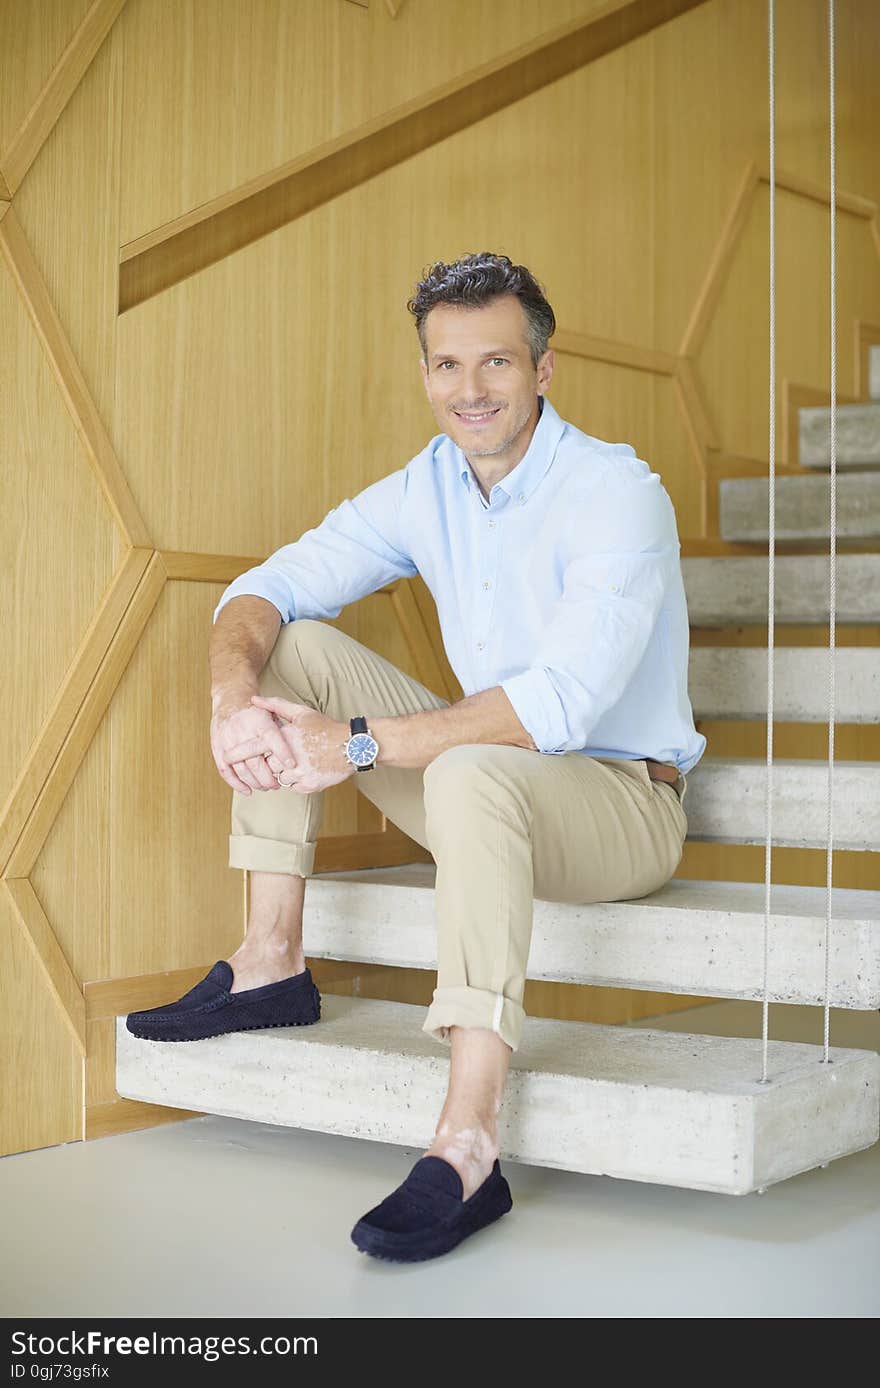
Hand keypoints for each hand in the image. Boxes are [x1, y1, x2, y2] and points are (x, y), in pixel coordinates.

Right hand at [210, 696, 300, 795]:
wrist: (230, 701)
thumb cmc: (257, 712)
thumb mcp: (272, 712)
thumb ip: (284, 727)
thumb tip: (298, 744)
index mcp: (259, 720)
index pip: (272, 738)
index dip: (282, 752)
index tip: (291, 766)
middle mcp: (241, 730)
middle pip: (256, 762)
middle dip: (269, 778)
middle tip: (278, 784)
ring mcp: (227, 740)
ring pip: (242, 770)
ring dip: (255, 783)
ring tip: (266, 787)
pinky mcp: (217, 748)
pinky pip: (225, 771)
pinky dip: (236, 784)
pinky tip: (247, 790)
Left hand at [220, 694, 355, 793]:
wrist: (353, 746)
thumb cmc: (326, 727)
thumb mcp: (301, 712)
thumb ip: (275, 705)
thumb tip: (254, 700)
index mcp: (286, 738)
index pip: (255, 748)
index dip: (238, 753)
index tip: (226, 756)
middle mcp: (291, 757)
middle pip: (265, 766)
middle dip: (266, 764)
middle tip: (271, 759)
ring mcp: (300, 774)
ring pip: (278, 779)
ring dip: (281, 773)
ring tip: (294, 763)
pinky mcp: (309, 786)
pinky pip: (292, 787)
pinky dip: (294, 781)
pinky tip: (305, 769)